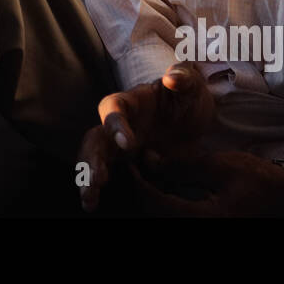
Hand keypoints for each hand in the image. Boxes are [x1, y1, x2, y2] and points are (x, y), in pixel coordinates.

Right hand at [76, 62, 214, 212]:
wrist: (194, 119)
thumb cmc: (185, 95)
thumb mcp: (191, 84)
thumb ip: (184, 78)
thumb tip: (172, 78)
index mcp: (129, 102)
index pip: (112, 109)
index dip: (115, 125)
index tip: (127, 145)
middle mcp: (118, 125)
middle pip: (95, 140)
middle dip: (91, 160)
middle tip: (94, 182)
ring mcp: (119, 147)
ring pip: (96, 160)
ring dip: (89, 179)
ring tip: (89, 201)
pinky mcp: (128, 166)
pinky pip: (111, 176)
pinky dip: (103, 190)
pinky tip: (98, 205)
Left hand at [127, 150, 283, 216]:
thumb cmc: (257, 180)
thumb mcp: (218, 166)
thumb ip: (181, 166)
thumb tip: (148, 160)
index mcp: (204, 219)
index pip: (157, 204)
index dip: (139, 183)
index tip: (129, 163)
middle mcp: (201, 228)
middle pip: (157, 214)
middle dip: (143, 192)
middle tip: (134, 169)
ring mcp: (204, 227)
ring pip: (166, 217)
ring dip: (154, 198)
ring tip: (146, 174)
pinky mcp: (207, 224)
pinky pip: (178, 216)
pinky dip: (167, 204)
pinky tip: (164, 186)